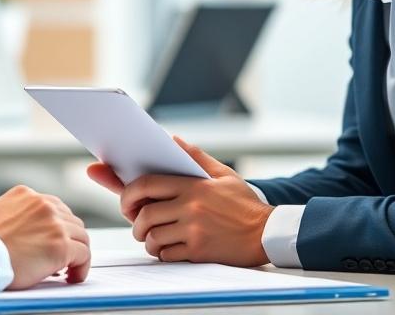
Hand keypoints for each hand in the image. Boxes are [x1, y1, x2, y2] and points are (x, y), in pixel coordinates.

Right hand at [0, 185, 90, 288]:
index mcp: (25, 195)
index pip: (53, 207)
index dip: (56, 227)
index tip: (52, 241)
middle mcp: (42, 204)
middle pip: (70, 220)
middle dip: (68, 238)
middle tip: (62, 257)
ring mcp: (54, 224)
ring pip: (81, 236)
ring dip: (77, 253)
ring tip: (68, 269)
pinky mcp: (61, 246)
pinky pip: (84, 255)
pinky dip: (82, 267)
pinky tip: (73, 276)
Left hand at [96, 136, 272, 266]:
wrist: (268, 232)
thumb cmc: (244, 203)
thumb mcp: (223, 174)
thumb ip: (195, 157)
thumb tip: (171, 140)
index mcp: (193, 185)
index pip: (146, 184)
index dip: (127, 192)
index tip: (125, 200)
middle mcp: (190, 207)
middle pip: (145, 215)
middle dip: (134, 221)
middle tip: (137, 223)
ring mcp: (194, 230)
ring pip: (153, 237)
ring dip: (148, 240)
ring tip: (153, 237)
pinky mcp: (199, 251)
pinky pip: (166, 255)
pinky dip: (162, 253)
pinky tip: (169, 249)